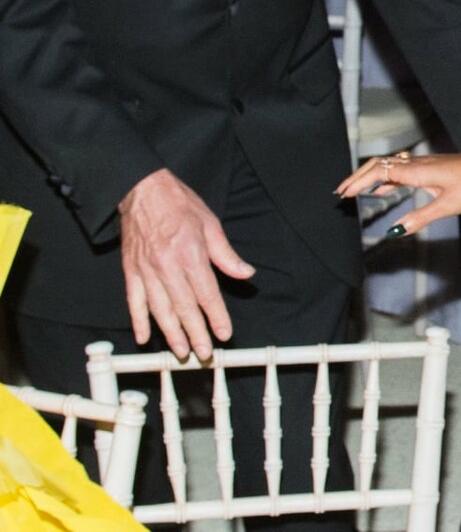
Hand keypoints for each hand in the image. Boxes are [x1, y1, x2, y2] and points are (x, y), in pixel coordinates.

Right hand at [118, 169, 256, 360]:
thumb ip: (226, 254)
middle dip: (196, 333)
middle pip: (184, 307)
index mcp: (191, 254)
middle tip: (204, 353)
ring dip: (171, 333)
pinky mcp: (130, 271)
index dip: (216, 316)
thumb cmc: (179, 205)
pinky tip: (145, 336)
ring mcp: (146, 271)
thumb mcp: (211, 224)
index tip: (224, 333)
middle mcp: (167, 266)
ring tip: (181, 351)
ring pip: (160, 309)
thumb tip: (246, 274)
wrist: (142, 191)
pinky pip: (134, 301)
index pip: (207, 293)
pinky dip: (139, 320)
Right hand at [335, 146, 460, 237]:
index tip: (343, 194)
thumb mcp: (448, 206)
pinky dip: (386, 180)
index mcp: (417, 172)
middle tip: (340, 192)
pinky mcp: (431, 168)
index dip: (358, 181)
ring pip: (389, 167)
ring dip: (370, 177)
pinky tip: (382, 192)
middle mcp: (417, 165)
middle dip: (357, 177)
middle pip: (379, 165)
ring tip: (353, 191)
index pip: (379, 172)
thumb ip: (420, 218)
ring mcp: (423, 165)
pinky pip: (401, 171)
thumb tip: (395, 231)